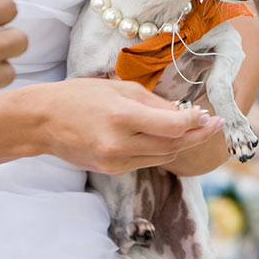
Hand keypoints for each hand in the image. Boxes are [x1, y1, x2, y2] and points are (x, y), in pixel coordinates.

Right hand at [29, 78, 223, 174]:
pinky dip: (158, 149)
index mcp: (122, 116)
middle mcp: (120, 143)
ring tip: (191, 129)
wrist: (43, 121)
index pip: (173, 127)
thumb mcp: (120, 88)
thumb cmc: (81, 96)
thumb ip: (156, 104)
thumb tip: (187, 115)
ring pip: (163, 157)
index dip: (196, 123)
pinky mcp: (112, 171)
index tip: (209, 116)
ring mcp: (116, 161)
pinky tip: (161, 137)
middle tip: (215, 125)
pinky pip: (146, 161)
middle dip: (197, 135)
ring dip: (180, 144)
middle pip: (173, 146)